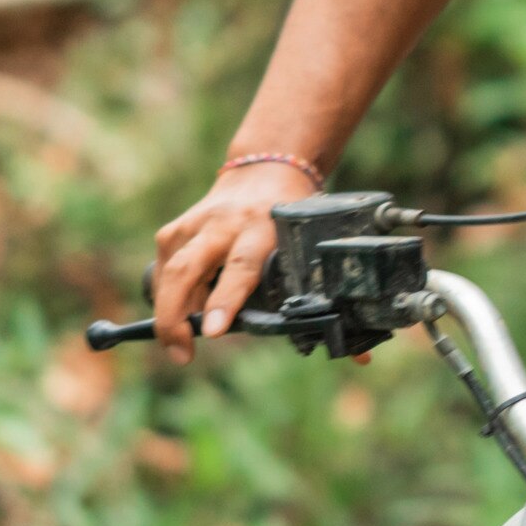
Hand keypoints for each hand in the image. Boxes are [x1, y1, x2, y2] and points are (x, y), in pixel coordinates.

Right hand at [149, 159, 320, 361]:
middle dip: (175, 316)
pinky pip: (162, 267)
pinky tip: (175, 312)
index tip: (213, 332)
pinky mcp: (178, 227)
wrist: (265, 170)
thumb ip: (331, 301)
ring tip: (179, 341)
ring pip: (169, 270)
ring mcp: (197, 225)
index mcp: (263, 229)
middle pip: (186, 271)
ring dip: (168, 309)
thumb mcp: (310, 247)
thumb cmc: (293, 218)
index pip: (241, 268)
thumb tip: (363, 355)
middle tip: (181, 353)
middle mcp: (225, 225)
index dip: (225, 301)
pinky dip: (164, 295)